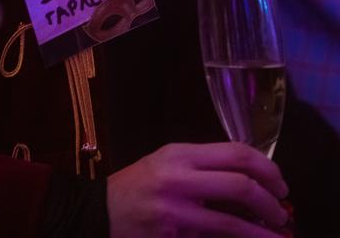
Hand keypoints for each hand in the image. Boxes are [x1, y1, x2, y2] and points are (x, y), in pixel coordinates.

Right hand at [107, 142, 290, 236]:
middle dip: (271, 201)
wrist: (100, 213)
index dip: (267, 168)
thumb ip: (202, 166)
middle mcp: (179, 179)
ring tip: (278, 237)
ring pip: (232, 223)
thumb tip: (250, 178)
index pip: (236, 153)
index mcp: (180, 154)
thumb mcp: (167, 163)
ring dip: (262, 233)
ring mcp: (176, 212)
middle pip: (240, 185)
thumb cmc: (137, 186)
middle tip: (281, 212)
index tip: (280, 183)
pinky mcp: (173, 236)